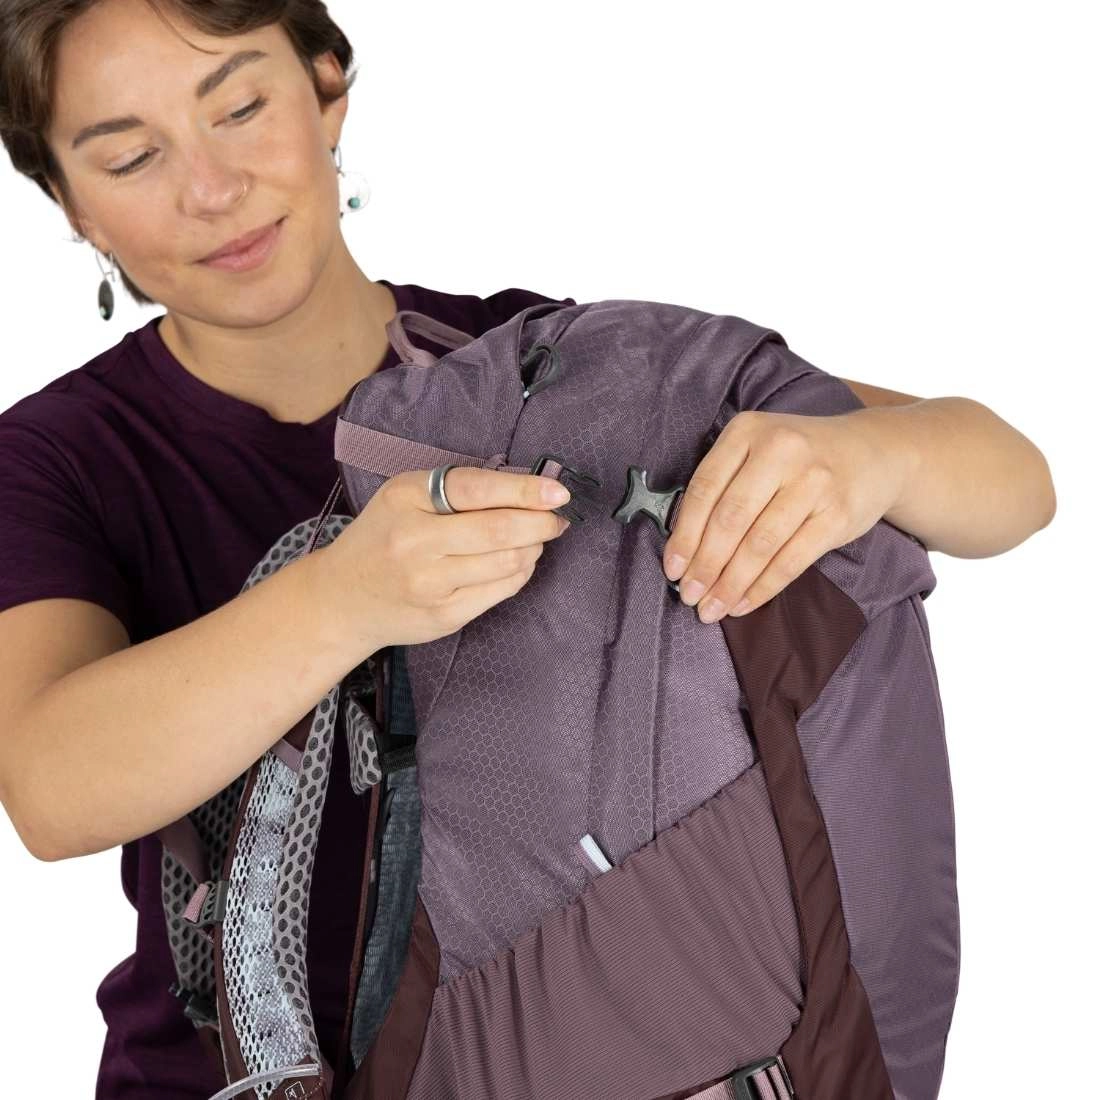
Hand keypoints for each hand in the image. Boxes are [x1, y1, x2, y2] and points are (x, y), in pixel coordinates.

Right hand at [321, 467, 570, 650]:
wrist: (342, 599)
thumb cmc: (383, 537)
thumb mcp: (404, 497)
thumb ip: (457, 490)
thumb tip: (528, 490)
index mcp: (405, 498)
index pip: (476, 489)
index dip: (525, 490)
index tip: (558, 492)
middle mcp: (414, 541)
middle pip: (499, 531)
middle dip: (540, 522)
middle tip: (557, 517)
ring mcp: (429, 584)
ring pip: (508, 563)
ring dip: (534, 547)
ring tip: (534, 538)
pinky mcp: (443, 616)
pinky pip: (501, 590)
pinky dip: (521, 572)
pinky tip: (517, 562)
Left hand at [662, 409, 910, 621]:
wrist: (872, 452)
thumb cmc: (799, 458)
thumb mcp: (757, 450)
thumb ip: (722, 484)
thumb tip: (685, 548)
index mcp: (748, 431)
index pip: (704, 489)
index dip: (684, 534)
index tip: (672, 568)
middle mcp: (781, 450)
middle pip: (730, 519)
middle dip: (705, 565)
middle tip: (689, 595)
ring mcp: (813, 482)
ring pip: (760, 544)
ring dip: (731, 583)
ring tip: (712, 607)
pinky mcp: (837, 514)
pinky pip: (792, 560)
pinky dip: (763, 587)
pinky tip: (744, 603)